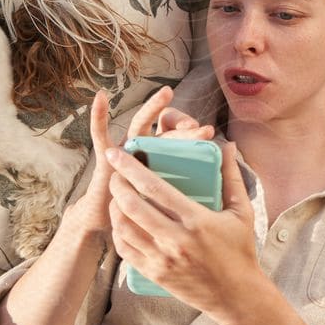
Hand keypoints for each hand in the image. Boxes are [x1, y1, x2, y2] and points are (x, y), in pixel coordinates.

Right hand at [66, 85, 213, 235]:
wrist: (115, 231)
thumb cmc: (151, 219)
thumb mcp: (178, 203)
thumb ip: (204, 184)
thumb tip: (226, 162)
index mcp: (165, 160)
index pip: (182, 136)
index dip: (194, 131)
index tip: (208, 134)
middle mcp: (147, 151)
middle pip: (165, 129)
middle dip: (182, 123)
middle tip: (197, 123)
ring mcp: (126, 152)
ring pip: (141, 125)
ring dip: (153, 108)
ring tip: (167, 94)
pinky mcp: (107, 159)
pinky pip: (100, 134)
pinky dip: (99, 116)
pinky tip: (102, 97)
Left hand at [103, 134, 261, 320]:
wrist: (237, 297)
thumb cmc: (241, 252)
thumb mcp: (242, 212)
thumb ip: (231, 177)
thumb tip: (226, 146)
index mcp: (197, 221)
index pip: (155, 188)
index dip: (131, 168)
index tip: (118, 154)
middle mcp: (176, 240)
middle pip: (133, 206)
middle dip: (117, 185)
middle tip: (114, 173)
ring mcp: (163, 259)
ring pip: (125, 228)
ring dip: (115, 208)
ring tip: (116, 196)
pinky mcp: (156, 274)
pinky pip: (126, 251)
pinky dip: (118, 233)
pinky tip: (120, 222)